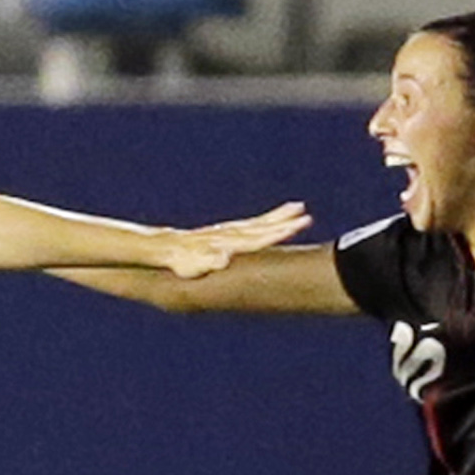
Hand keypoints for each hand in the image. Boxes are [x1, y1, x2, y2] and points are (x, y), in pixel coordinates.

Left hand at [162, 202, 311, 278]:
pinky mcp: (228, 231)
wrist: (167, 247)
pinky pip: (253, 224)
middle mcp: (232, 234)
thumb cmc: (180, 261)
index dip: (277, 233)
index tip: (295, 226)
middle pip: (263, 228)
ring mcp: (230, 231)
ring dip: (280, 217)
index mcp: (228, 244)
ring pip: (260, 223)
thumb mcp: (192, 266)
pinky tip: (278, 217)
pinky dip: (268, 220)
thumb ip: (208, 262)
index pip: (258, 238)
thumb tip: (223, 260)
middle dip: (285, 223)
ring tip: (299, 208)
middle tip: (307, 217)